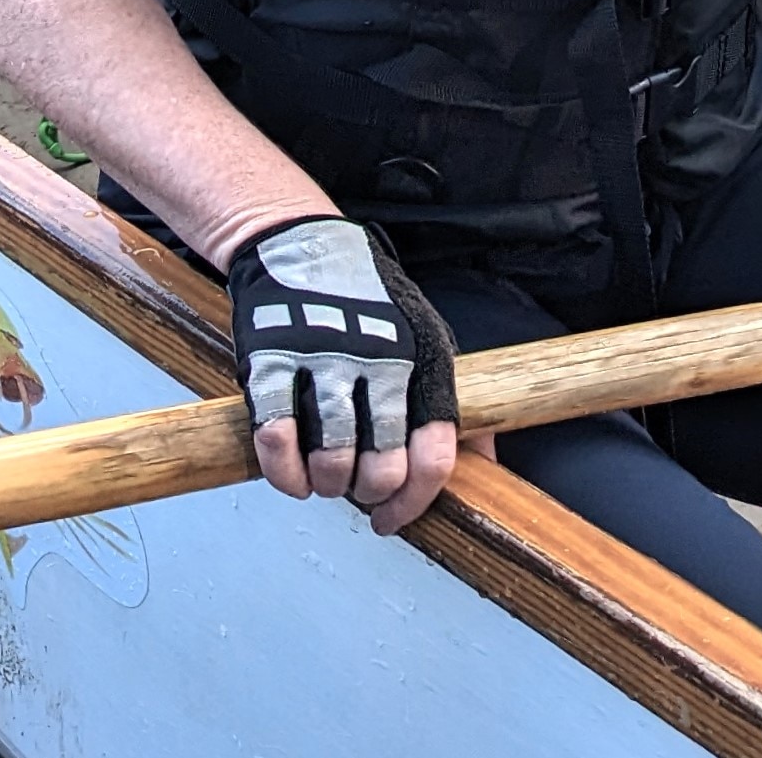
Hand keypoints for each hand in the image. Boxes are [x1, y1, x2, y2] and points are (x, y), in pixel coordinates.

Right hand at [227, 217, 460, 534]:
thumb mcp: (425, 339)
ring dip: (326, 485)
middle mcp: (380, 361)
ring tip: (322, 476)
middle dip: (366, 493)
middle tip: (353, 486)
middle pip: (382, 469)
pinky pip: (278, 441)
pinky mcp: (273, 360)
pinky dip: (284, 473)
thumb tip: (488, 467)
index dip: (413, 502)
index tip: (390, 519)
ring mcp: (325, 360)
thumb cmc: (369, 302)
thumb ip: (449, 403)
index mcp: (424, 360)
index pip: (435, 455)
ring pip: (332, 462)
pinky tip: (291, 475)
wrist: (301, 242)